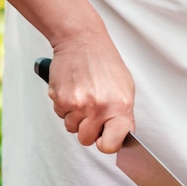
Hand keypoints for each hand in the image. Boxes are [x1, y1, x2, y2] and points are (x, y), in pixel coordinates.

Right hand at [48, 35, 134, 152]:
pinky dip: (64, 106)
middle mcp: (99, 108)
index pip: (111, 145)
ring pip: (71, 128)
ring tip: (83, 97)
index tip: (105, 138)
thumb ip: (124, 116)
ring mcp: (79, 104)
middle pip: (86, 140)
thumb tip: (121, 137)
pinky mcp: (60, 98)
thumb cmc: (105, 64)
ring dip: (75, 117)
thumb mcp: (126, 90)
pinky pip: (60, 115)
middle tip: (91, 113)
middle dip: (87, 130)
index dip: (106, 144)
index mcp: (120, 108)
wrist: (82, 40)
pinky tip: (73, 91)